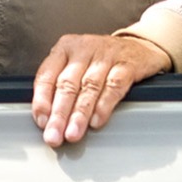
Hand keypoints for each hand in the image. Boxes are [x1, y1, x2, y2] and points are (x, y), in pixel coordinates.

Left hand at [31, 33, 171, 147]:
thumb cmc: (101, 60)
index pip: (47, 75)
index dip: (42, 100)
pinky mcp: (127, 64)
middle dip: (59, 114)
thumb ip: (61, 86)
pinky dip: (104, 105)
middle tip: (54, 136)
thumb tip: (46, 119)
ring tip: (73, 133)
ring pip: (89, 87)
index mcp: (65, 48)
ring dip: (79, 114)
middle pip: (67, 84)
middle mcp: (83, 49)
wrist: (139, 46)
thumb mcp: (77, 65)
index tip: (41, 122)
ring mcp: (106, 55)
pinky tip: (96, 121)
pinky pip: (114, 86)